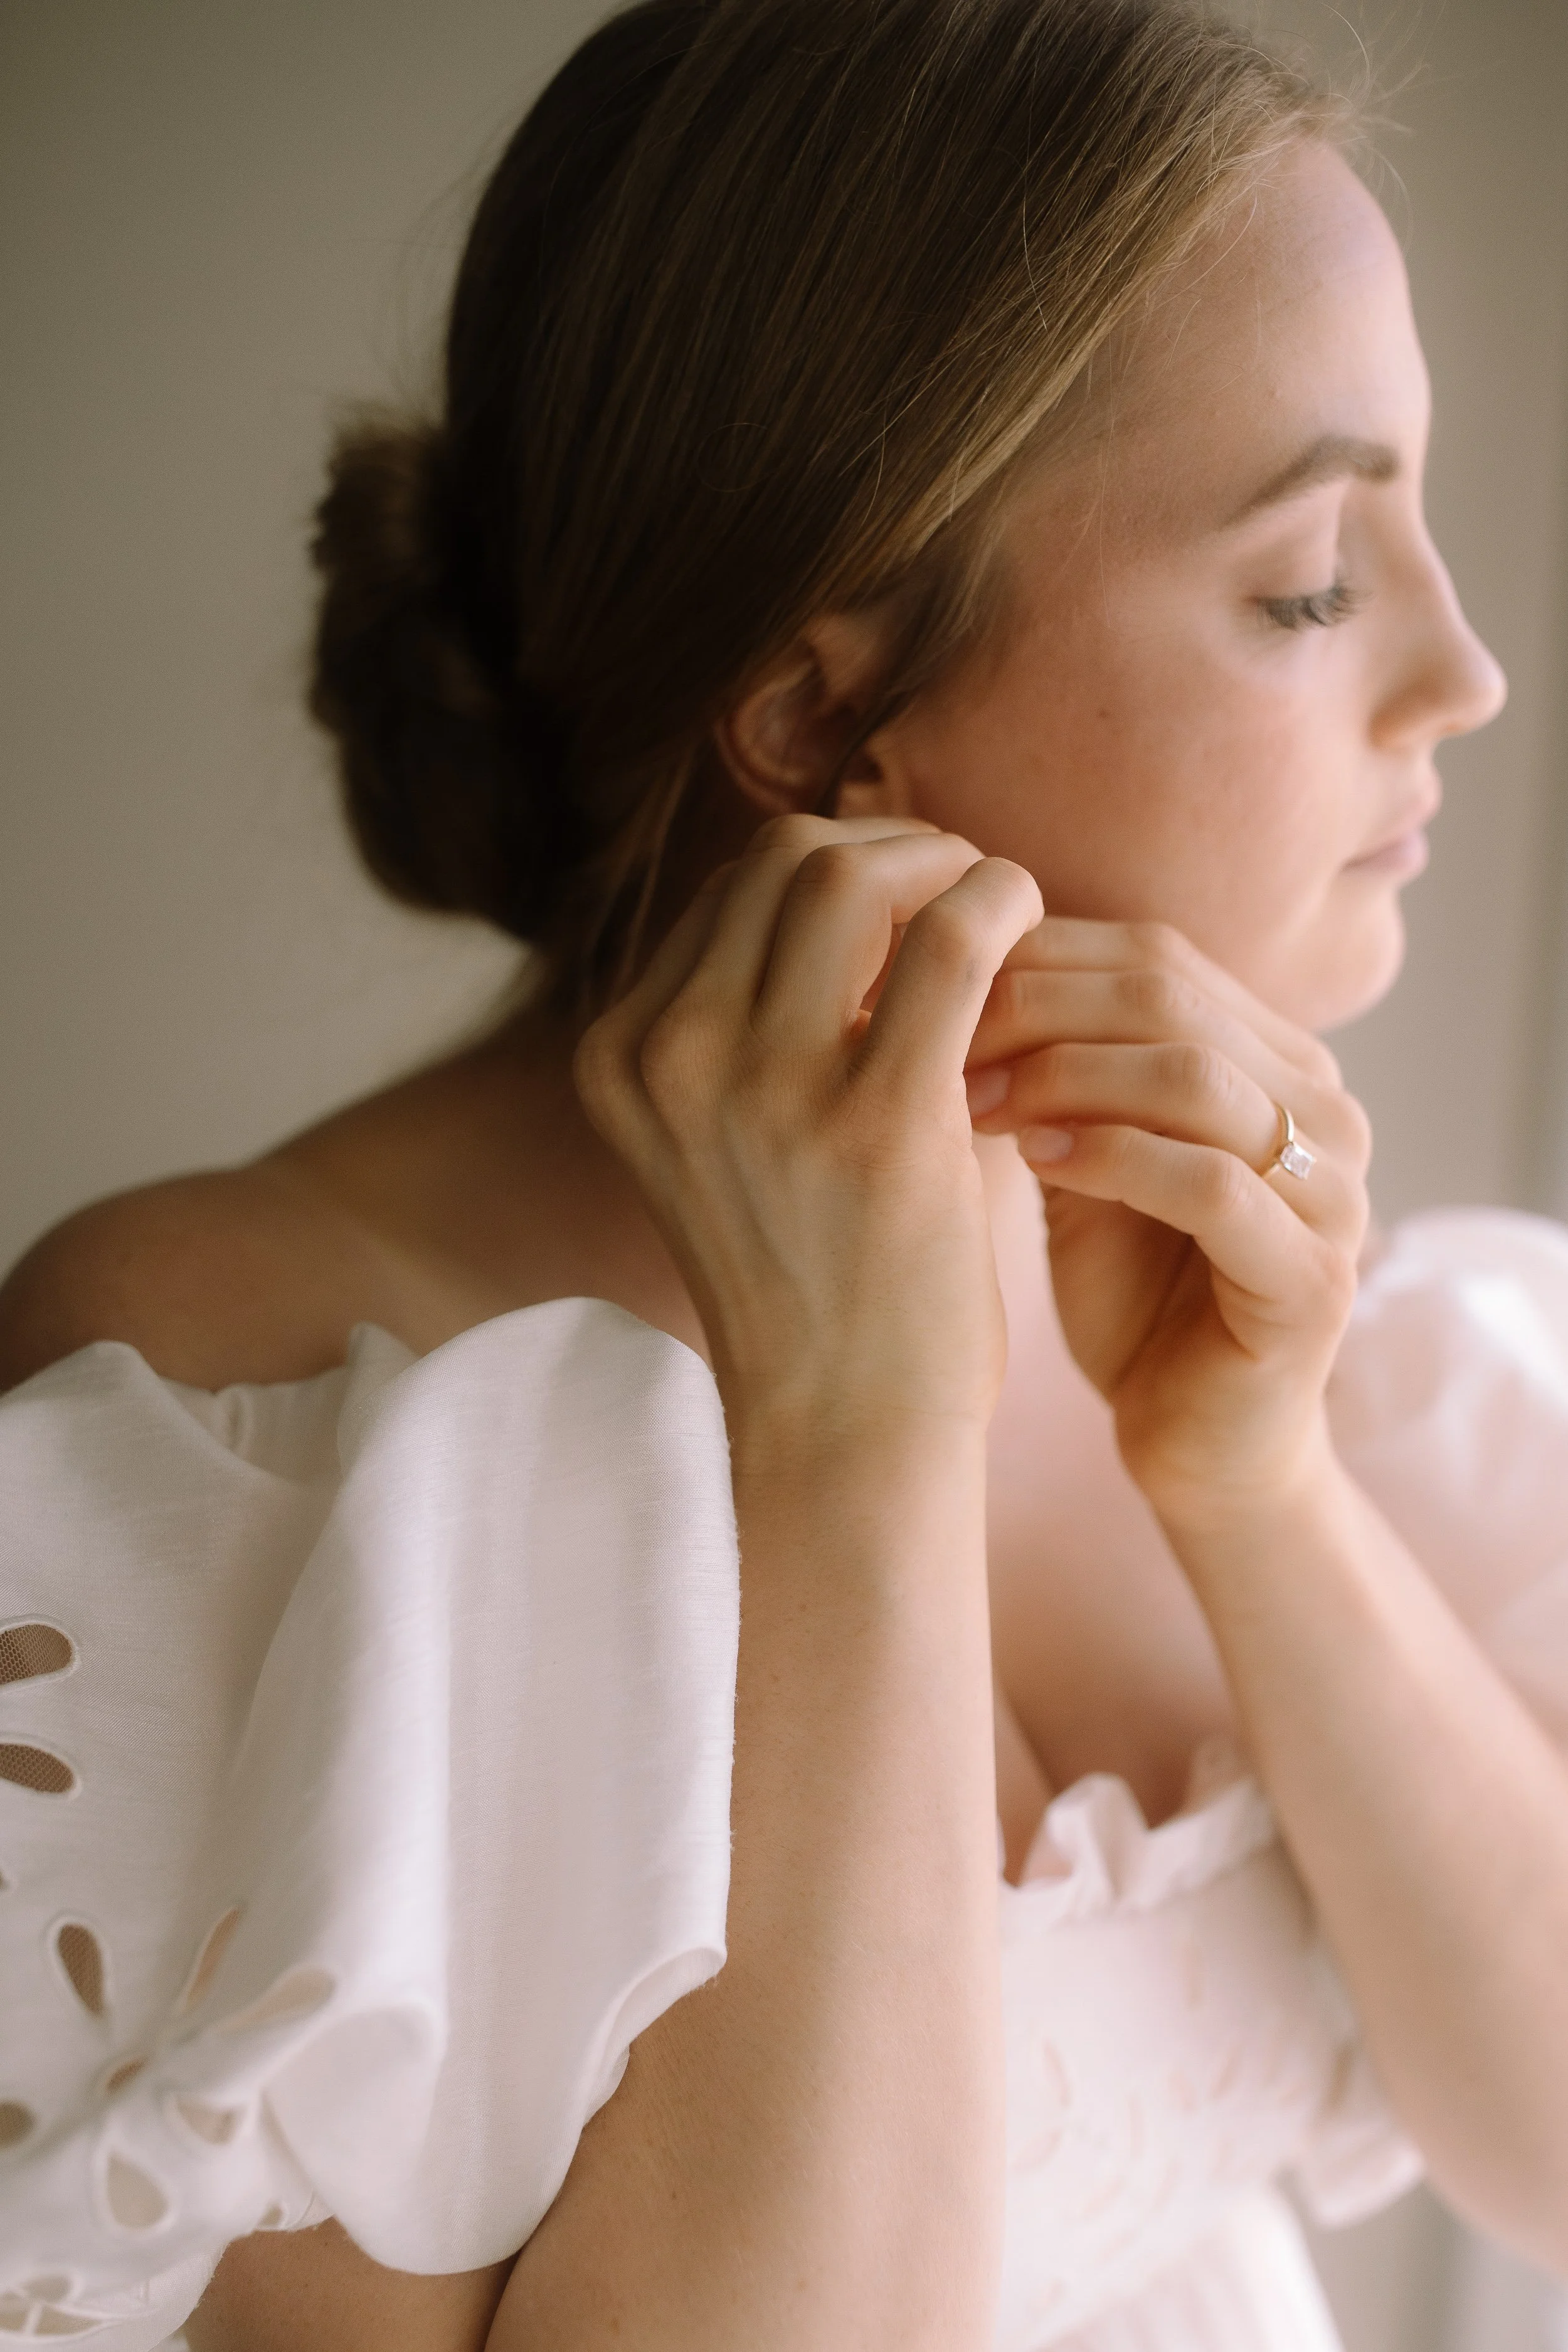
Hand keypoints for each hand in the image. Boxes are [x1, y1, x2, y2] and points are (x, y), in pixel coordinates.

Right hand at [576, 815, 1043, 1443]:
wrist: (842, 1429)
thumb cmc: (817, 1278)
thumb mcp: (735, 1135)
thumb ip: (763, 1016)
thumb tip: (867, 875)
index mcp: (623, 1056)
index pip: (732, 888)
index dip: (838, 865)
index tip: (910, 897)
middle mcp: (670, 1059)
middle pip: (783, 858)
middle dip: (890, 848)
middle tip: (963, 887)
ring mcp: (760, 1091)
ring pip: (851, 877)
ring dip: (945, 865)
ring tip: (1000, 908)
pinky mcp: (872, 1125)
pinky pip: (951, 942)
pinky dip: (1002, 904)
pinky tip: (1031, 927)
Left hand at [965, 919, 1370, 1523]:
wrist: (1195, 1444)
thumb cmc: (1131, 1294)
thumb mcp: (1080, 1156)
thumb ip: (1052, 1069)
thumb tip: (942, 970)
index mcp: (1275, 1058)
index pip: (1153, 955)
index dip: (1031, 959)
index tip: (924, 990)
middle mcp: (1321, 1107)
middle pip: (1169, 997)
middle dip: (1035, 1010)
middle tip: (935, 1041)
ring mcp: (1331, 1191)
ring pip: (1194, 1077)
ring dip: (1064, 1076)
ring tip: (971, 1101)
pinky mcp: (1314, 1280)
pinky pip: (1214, 1187)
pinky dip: (1114, 1159)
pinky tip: (1036, 1160)